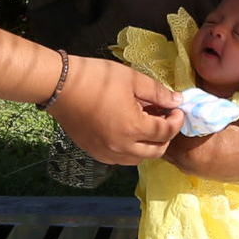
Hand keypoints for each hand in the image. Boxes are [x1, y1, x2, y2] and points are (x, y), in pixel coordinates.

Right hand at [48, 57, 183, 165]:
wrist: (61, 86)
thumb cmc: (97, 78)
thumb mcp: (133, 79)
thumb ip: (158, 93)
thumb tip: (177, 101)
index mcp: (133, 128)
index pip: (166, 132)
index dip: (177, 121)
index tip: (177, 109)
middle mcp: (121, 147)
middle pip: (156, 151)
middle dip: (166, 137)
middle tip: (166, 119)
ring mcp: (106, 152)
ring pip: (138, 159)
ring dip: (149, 146)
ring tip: (148, 125)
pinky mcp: (95, 152)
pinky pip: (120, 159)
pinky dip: (131, 150)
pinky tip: (129, 133)